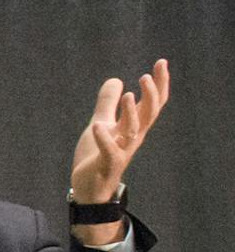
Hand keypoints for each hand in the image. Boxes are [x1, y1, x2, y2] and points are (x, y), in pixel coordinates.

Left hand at [70, 59, 169, 204]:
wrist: (89, 189)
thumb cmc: (97, 156)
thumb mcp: (101, 123)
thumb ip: (107, 103)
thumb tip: (115, 79)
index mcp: (133, 126)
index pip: (152, 103)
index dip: (159, 84)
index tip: (162, 62)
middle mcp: (132, 137)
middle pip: (149, 114)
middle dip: (151, 95)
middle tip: (146, 76)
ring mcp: (122, 151)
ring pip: (133, 131)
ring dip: (131, 113)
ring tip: (127, 96)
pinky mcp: (107, 164)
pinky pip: (109, 150)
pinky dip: (104, 138)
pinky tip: (97, 126)